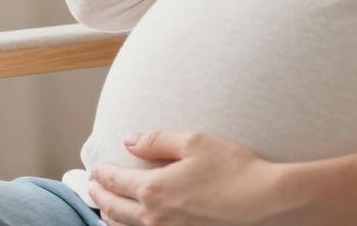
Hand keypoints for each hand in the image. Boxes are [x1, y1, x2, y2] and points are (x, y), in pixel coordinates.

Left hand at [88, 130, 303, 225]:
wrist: (264, 203)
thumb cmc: (234, 170)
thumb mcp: (195, 142)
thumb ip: (158, 141)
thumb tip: (130, 140)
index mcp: (153, 188)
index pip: (115, 180)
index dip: (101, 173)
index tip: (94, 169)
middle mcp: (154, 216)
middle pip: (113, 208)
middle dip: (99, 196)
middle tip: (91, 188)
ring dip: (110, 217)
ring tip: (104, 209)